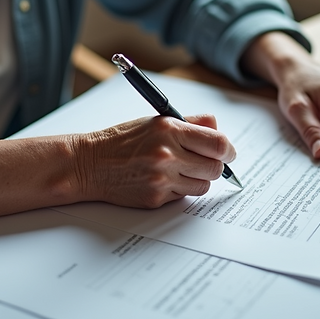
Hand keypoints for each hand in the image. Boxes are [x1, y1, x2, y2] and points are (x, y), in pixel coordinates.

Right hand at [75, 114, 235, 207]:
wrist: (91, 164)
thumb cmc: (123, 141)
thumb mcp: (156, 121)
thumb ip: (190, 123)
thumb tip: (217, 128)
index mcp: (170, 130)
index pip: (218, 143)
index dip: (228, 150)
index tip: (228, 152)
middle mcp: (167, 154)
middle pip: (215, 168)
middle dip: (214, 165)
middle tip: (204, 161)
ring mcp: (162, 179)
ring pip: (203, 185)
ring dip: (198, 179)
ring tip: (180, 170)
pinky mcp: (156, 198)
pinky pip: (184, 196)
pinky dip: (180, 189)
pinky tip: (163, 179)